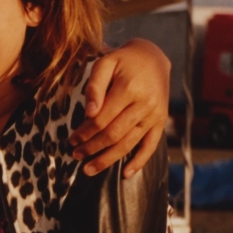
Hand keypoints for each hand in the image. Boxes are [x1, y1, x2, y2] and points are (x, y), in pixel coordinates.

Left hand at [72, 38, 170, 177]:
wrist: (153, 57)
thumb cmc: (123, 60)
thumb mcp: (105, 63)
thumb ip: (94, 86)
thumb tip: (89, 113)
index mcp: (130, 88)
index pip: (102, 119)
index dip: (85, 133)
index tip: (72, 140)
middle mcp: (145, 104)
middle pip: (114, 134)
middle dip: (92, 148)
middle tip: (76, 155)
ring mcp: (155, 115)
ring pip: (129, 144)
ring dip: (108, 159)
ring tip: (89, 169)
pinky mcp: (161, 121)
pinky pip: (151, 146)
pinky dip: (139, 162)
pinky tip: (125, 174)